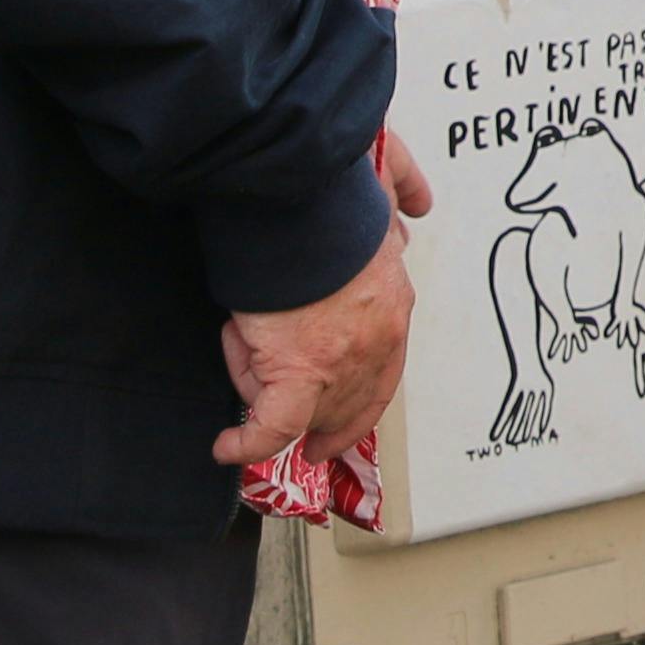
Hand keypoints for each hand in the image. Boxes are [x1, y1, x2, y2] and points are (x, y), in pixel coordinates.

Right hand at [210, 139, 435, 468]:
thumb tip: (416, 203)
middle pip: (349, 398)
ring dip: (268, 392)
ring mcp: (342, 360)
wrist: (297, 200)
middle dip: (321, 414)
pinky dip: (248, 442)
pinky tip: (227, 447)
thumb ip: (401, 203)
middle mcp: (378, 340)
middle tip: (303, 435)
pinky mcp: (299, 369)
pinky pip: (271, 426)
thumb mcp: (380, 198)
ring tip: (243, 356)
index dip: (362, 402)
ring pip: (306, 407)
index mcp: (393, 303)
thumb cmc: (329, 198)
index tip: (346, 419)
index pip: (385, 371)